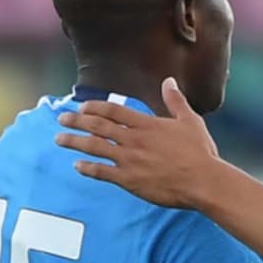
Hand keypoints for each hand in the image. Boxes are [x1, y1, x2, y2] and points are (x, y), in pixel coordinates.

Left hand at [55, 77, 220, 208]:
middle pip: (98, 126)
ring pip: (94, 147)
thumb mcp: (190, 121)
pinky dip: (87, 168)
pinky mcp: (129, 180)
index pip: (113, 110)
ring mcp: (129, 159)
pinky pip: (102, 172)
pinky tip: (77, 165)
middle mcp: (133, 139)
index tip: (82, 107)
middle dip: (76, 121)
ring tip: (59, 139)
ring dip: (74, 141)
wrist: (203, 181)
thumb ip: (175, 100)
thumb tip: (169, 81)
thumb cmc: (200, 152)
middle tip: (61, 119)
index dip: (95, 107)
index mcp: (147, 124)